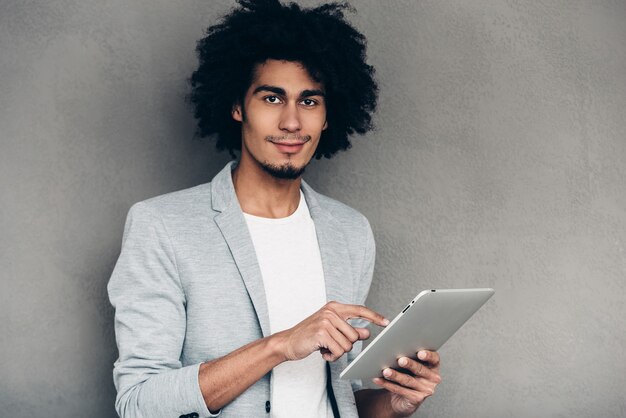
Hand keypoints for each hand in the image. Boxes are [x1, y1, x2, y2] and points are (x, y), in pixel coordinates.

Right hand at [274, 301, 388, 361]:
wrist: (288, 342)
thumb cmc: (310, 336)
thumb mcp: (331, 330)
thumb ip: (348, 329)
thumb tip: (366, 332)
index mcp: (334, 307)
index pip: (359, 310)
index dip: (374, 317)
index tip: (386, 322)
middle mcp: (331, 311)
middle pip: (355, 335)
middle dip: (345, 345)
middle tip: (331, 345)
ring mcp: (326, 321)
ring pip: (348, 345)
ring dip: (338, 352)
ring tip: (325, 348)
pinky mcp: (321, 333)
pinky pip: (338, 351)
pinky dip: (331, 356)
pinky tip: (322, 352)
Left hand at [373, 350, 440, 416]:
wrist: (403, 397)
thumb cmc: (408, 374)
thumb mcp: (411, 364)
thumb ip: (408, 355)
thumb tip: (394, 348)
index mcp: (433, 366)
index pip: (434, 359)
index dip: (428, 355)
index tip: (420, 353)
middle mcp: (432, 378)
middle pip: (420, 369)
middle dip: (409, 364)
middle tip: (400, 360)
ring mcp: (426, 390)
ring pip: (408, 380)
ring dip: (395, 375)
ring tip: (386, 371)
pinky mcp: (417, 399)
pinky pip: (400, 390)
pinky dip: (388, 384)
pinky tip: (380, 379)